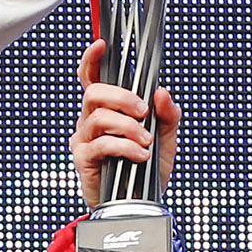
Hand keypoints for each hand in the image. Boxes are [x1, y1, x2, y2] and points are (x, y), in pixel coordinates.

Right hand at [73, 40, 181, 208]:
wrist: (140, 207)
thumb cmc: (147, 172)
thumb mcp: (166, 139)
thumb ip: (168, 114)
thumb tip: (162, 92)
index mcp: (108, 111)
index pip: (93, 79)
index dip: (92, 59)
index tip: (102, 45)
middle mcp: (91, 121)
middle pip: (94, 92)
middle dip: (122, 97)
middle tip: (143, 111)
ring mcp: (84, 139)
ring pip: (99, 117)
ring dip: (129, 127)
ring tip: (146, 142)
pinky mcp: (83, 158)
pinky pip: (101, 143)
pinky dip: (125, 147)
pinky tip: (140, 156)